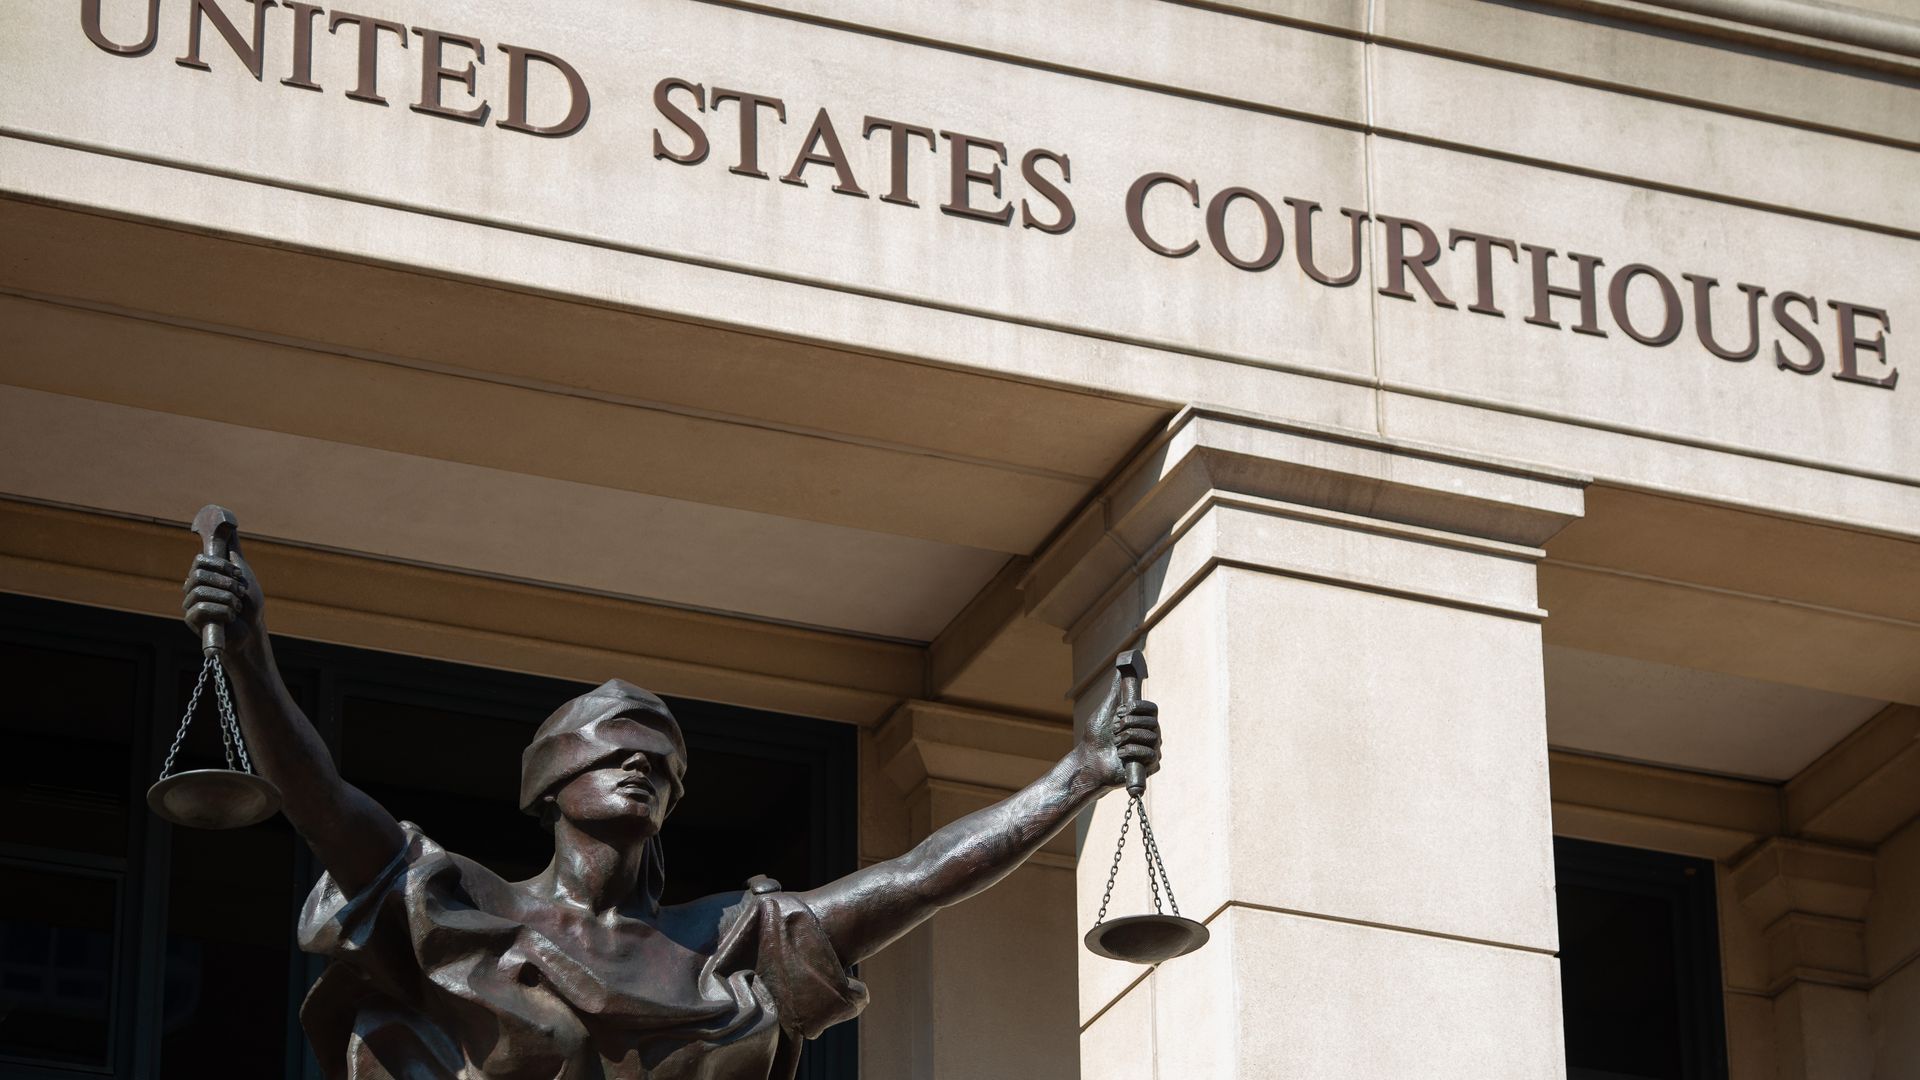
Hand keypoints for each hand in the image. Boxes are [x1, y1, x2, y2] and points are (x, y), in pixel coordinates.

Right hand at [181, 543, 265, 654]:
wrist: (251, 630)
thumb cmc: (248, 603)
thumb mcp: (243, 573)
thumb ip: (233, 552)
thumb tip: (228, 524)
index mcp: (204, 574)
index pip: (200, 560)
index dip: (221, 566)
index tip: (237, 574)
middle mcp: (193, 586)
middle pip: (198, 575)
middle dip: (225, 583)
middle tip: (239, 592)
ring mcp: (190, 603)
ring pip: (201, 592)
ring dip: (227, 599)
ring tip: (237, 606)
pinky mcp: (191, 620)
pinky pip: (201, 608)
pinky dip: (223, 611)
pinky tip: (230, 617)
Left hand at [1076, 669, 1161, 790]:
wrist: (1090, 760)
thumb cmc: (1095, 736)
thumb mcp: (1106, 709)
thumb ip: (1116, 691)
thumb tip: (1122, 668)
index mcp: (1141, 720)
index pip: (1152, 709)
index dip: (1138, 708)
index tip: (1120, 711)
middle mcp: (1149, 734)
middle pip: (1153, 723)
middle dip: (1130, 724)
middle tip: (1115, 729)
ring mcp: (1151, 751)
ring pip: (1152, 738)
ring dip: (1128, 738)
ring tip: (1116, 743)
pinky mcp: (1150, 766)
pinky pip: (1150, 754)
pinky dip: (1132, 752)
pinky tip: (1121, 754)